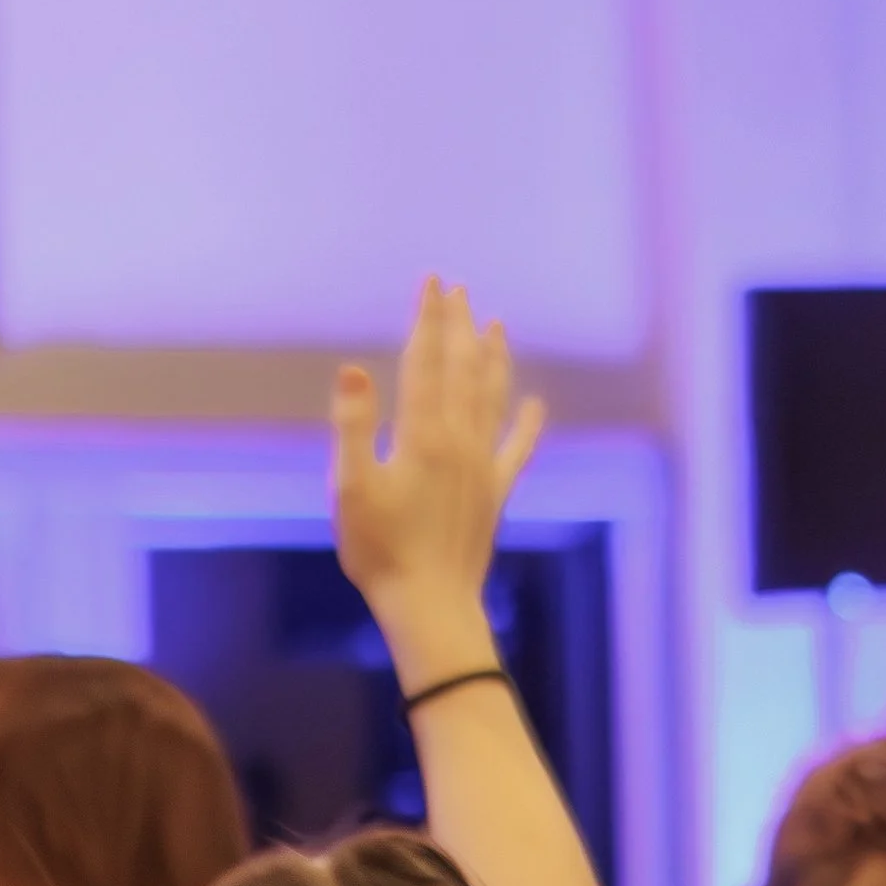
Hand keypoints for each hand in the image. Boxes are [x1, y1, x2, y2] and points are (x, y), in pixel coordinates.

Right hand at [332, 278, 544, 695]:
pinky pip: (517, 449)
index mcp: (422, 435)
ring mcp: (483, 466)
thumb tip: (354, 368)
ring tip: (496, 326)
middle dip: (459, 326)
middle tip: (459, 290)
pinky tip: (535, 404)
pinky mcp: (495, 492)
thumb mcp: (350, 488)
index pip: (425, 362)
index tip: (431, 283)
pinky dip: (527, 423)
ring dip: (493, 359)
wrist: (429, 602)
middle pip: (462, 370)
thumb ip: (353, 425)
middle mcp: (460, 441)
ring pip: (492, 399)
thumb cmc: (380, 550)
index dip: (427, 319)